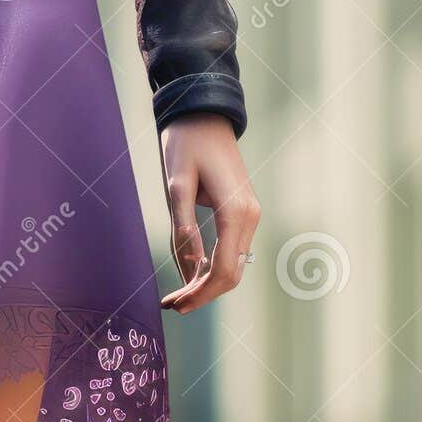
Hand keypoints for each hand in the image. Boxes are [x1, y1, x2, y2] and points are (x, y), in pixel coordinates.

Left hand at [158, 114, 260, 314]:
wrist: (204, 115)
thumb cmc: (187, 145)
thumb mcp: (177, 187)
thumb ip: (183, 229)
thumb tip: (189, 270)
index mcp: (236, 212)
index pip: (222, 271)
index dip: (199, 294)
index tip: (175, 306)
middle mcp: (249, 217)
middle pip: (230, 275)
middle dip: (202, 295)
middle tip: (171, 306)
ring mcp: (249, 216)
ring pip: (231, 267)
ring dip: (205, 285)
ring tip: (175, 295)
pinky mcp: (242, 214)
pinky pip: (229, 252)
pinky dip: (210, 268)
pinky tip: (188, 275)